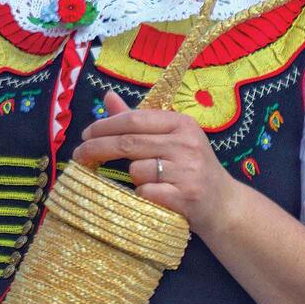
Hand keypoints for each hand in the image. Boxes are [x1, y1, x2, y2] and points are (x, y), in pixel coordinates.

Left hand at [72, 91, 244, 238]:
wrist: (225, 206)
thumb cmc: (191, 169)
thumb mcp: (170, 139)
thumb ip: (138, 121)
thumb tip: (107, 97)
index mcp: (181, 123)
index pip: (133, 119)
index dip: (104, 126)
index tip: (85, 135)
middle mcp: (186, 143)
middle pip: (128, 143)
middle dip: (96, 148)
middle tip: (79, 156)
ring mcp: (187, 170)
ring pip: (135, 170)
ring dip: (132, 178)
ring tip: (149, 182)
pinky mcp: (185, 197)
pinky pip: (145, 193)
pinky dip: (142, 196)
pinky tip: (154, 197)